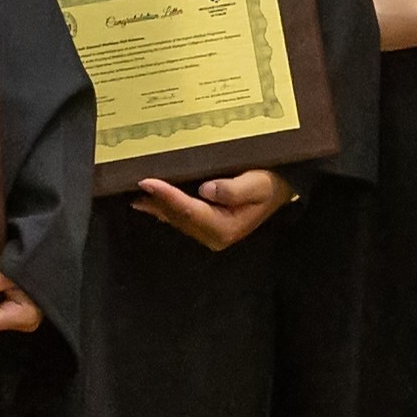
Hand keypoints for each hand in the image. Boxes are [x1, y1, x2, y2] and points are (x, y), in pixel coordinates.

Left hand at [133, 165, 288, 249]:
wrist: (280, 189)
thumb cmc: (269, 184)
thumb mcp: (257, 184)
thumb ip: (233, 189)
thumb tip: (206, 190)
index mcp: (224, 227)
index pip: (189, 211)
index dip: (167, 196)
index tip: (147, 181)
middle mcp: (214, 236)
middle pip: (179, 218)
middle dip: (157, 201)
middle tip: (135, 184)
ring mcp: (210, 234)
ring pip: (177, 220)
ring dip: (157, 206)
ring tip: (137, 195)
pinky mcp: (208, 228)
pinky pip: (182, 219)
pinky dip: (166, 209)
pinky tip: (151, 203)